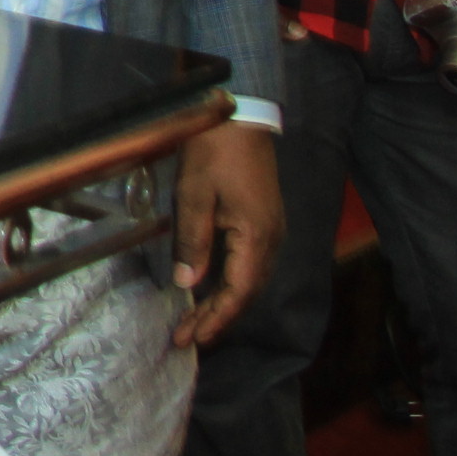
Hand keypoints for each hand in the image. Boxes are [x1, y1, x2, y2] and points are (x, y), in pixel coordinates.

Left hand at [170, 117, 280, 345]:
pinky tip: (210, 289)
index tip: (192, 338)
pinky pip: (248, 265)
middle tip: (185, 337)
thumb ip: (193, 241)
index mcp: (256, 237)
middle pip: (246, 293)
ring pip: (249, 281)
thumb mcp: (194, 195)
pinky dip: (230, 284)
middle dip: (216, 318)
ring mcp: (271, 232)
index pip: (238, 293)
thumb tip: (187, 284)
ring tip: (194, 322)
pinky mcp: (264, 223)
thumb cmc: (214, 152)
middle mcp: (271, 241)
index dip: (215, 319)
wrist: (240, 117)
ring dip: (223, 303)